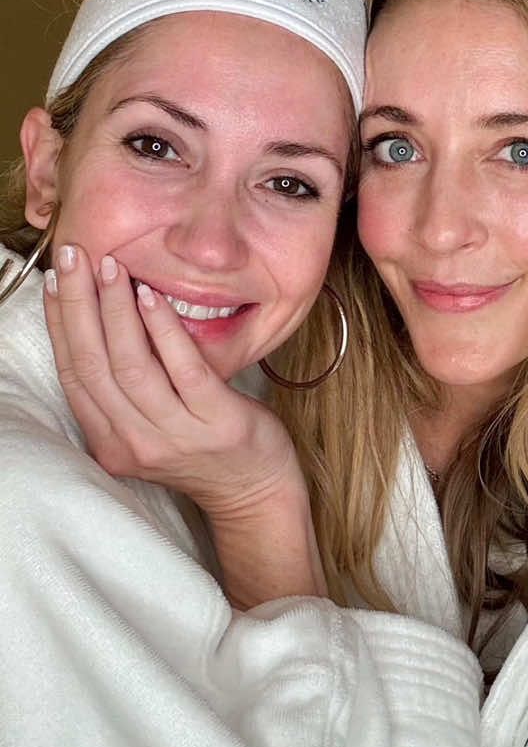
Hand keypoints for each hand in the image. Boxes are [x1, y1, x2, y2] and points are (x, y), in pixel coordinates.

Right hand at [44, 245, 326, 602]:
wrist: (253, 490)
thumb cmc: (200, 445)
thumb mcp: (146, 425)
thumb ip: (121, 388)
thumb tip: (98, 316)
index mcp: (109, 442)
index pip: (73, 374)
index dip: (60, 322)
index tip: (55, 279)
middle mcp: (134, 442)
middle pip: (92, 365)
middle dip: (78, 304)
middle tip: (73, 257)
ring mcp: (175, 436)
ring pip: (130, 365)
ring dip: (116, 310)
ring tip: (111, 267)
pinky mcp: (217, 423)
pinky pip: (183, 368)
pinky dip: (162, 327)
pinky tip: (151, 294)